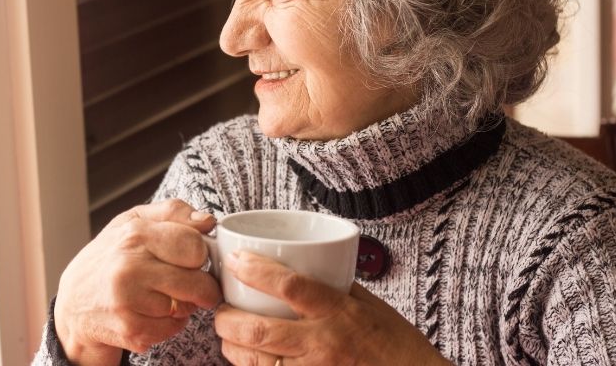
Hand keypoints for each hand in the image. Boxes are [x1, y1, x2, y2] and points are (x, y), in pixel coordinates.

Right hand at [54, 199, 222, 364]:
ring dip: (182, 306)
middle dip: (201, 286)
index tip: (192, 258)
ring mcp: (128, 301)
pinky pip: (172, 329)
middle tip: (190, 283)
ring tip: (160, 295)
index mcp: (134, 234)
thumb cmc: (109, 257)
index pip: (195, 246)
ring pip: (187, 308)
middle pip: (197, 283)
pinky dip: (168, 324)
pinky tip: (151, 313)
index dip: (199, 254)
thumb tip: (207, 221)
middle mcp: (129, 267)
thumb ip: (173, 213)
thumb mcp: (134, 222)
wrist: (74, 302)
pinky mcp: (130, 330)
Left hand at [214, 251, 451, 365]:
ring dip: (232, 346)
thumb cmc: (394, 341)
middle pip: (258, 330)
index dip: (256, 271)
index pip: (291, 286)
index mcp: (339, 311)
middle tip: (220, 308)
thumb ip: (332, 287)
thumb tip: (298, 265)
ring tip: (228, 333)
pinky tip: (245, 358)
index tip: (235, 260)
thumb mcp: (367, 303)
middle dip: (227, 318)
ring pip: (255, 361)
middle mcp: (324, 344)